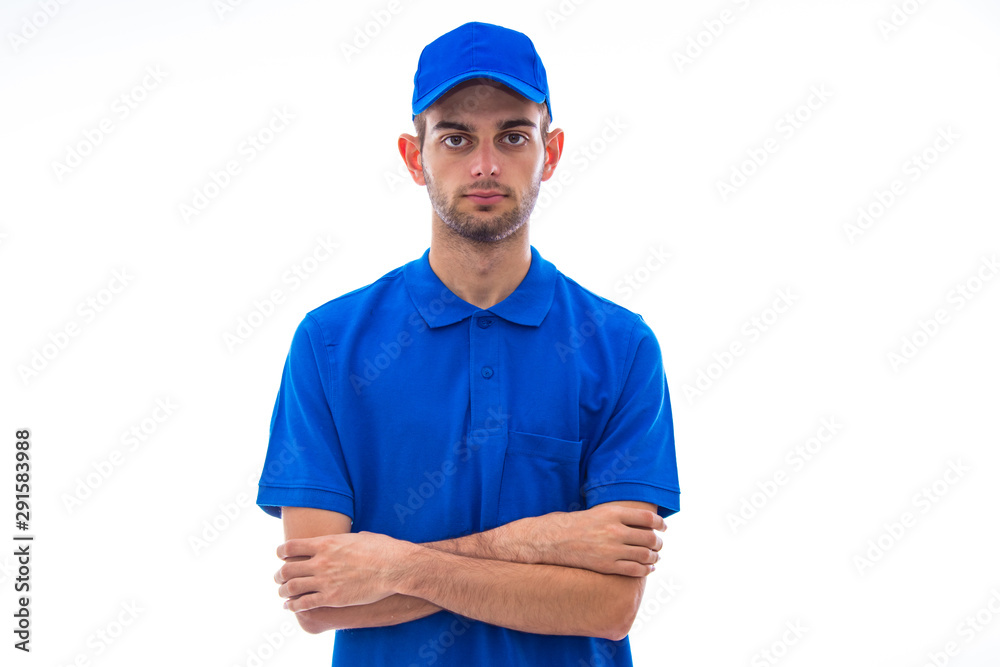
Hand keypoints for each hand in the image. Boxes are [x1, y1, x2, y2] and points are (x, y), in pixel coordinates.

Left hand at [274, 531, 405, 610]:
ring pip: (292, 588)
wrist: (395, 568)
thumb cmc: (383, 549)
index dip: (281, 552)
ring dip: (283, 591)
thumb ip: (348, 539)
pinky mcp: (332, 599)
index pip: (291, 547)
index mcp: (326, 543)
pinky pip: (304, 604)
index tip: (280, 556)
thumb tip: (351, 538)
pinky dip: (293, 606)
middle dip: (279, 575)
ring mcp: (325, 581)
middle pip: (287, 569)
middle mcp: (321, 562)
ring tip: (282, 593)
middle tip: (279, 578)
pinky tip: (290, 607)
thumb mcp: (361, 537)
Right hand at [525, 505, 664, 576]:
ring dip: (655, 557)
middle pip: (649, 537)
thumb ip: (620, 515)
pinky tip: (648, 568)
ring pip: (645, 555)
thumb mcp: (598, 512)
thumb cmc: (575, 524)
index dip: (660, 523)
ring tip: (656, 557)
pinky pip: (634, 570)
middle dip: (658, 542)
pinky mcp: (606, 565)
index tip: (663, 527)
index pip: (647, 517)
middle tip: (659, 544)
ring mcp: (611, 549)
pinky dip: (646, 570)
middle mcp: (614, 530)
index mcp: (613, 513)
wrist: (553, 540)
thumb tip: (644, 521)